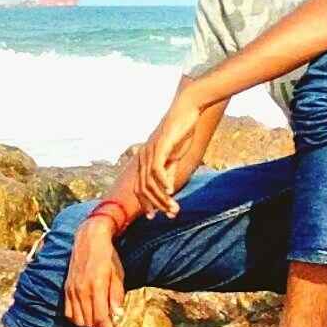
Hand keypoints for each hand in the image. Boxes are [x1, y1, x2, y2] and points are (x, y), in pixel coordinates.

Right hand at [64, 216, 126, 326]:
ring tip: (99, 324)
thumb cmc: (107, 256)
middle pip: (88, 321)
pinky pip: (68, 312)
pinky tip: (86, 317)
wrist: (89, 239)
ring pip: (77, 319)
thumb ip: (117, 295)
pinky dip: (77, 319)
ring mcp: (72, 289)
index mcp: (96, 285)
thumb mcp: (118, 274)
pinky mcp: (67, 288)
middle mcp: (81, 289)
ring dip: (88, 326)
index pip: (100, 317)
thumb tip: (118, 315)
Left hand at [134, 95, 200, 218]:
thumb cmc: (181, 132)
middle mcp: (143, 156)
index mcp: (145, 159)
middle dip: (154, 204)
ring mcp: (150, 151)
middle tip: (167, 215)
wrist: (187, 110)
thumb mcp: (175, 156)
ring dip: (161, 198)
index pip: (139, 187)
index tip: (153, 216)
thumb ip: (170, 172)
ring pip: (149, 182)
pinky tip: (171, 191)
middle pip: (142, 188)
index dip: (145, 203)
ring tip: (173, 208)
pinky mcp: (159, 146)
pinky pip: (157, 169)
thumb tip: (168, 190)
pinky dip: (163, 183)